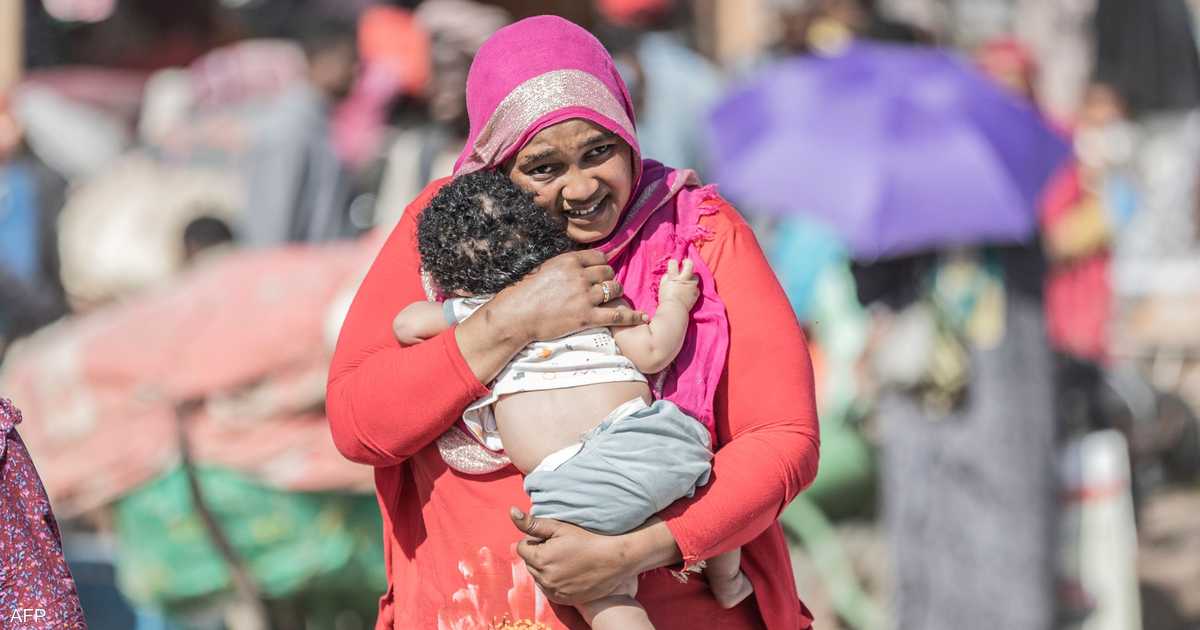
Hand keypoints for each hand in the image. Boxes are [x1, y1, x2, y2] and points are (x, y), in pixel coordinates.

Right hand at [485, 250, 647, 343]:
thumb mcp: (546, 269)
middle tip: (605, 287)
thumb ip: (566, 265)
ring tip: (613, 299)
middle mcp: (580, 276)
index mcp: (569, 261)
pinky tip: (641, 317)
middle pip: (609, 272)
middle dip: (609, 279)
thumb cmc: (527, 293)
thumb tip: (579, 262)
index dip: (603, 265)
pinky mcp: (587, 316)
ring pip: (614, 289)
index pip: (599, 257)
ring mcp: (585, 296)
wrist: (518, 315)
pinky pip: (617, 314)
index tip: (602, 272)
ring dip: (616, 293)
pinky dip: (631, 316)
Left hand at [508, 507, 635, 604]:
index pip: (523, 547)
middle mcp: (543, 578)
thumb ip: (533, 523)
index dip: (536, 540)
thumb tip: (512, 512)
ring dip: (545, 569)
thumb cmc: (587, 540)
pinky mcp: (563, 599)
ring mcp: (553, 591)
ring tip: (565, 560)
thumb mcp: (559, 528)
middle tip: (560, 548)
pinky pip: (549, 589)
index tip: (552, 538)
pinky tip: (568, 572)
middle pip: (530, 563)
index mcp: (539, 559)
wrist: (613, 560)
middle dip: (539, 554)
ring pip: (538, 577)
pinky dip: (554, 581)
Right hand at [658, 259, 698, 309]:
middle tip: (685, 263)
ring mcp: (692, 286)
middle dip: (687, 262)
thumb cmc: (665, 299)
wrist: (674, 310)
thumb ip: (666, 278)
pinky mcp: (696, 293)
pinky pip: (696, 287)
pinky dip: (693, 288)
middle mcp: (684, 279)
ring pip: (695, 276)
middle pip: (689, 264)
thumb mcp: (662, 287)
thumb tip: (669, 274)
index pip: (673, 263)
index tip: (673, 264)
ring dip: (691, 276)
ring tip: (688, 280)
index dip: (673, 263)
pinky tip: (689, 291)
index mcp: (673, 277)